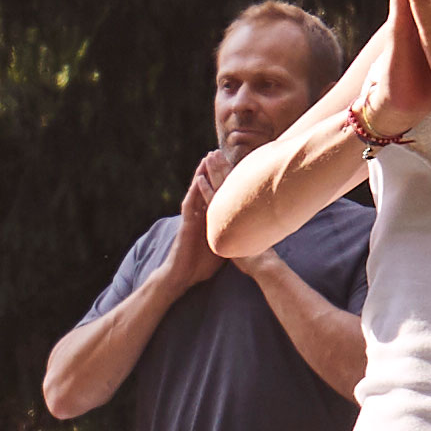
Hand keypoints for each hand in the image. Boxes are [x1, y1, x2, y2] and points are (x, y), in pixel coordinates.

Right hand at [160, 156, 233, 285]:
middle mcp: (200, 216)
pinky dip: (194, 192)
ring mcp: (192, 219)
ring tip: (206, 158)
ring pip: (197, 193)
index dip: (222, 182)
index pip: (215, 197)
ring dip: (201, 175)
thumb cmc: (201, 266)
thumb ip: (230, 238)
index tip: (230, 166)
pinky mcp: (186, 225)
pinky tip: (198, 179)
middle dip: (212, 172)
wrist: (182, 277)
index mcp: (208, 220)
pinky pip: (190, 205)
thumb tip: (248, 237)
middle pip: (206, 190)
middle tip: (217, 153)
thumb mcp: (221, 248)